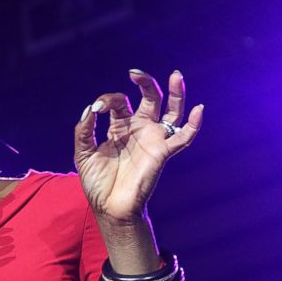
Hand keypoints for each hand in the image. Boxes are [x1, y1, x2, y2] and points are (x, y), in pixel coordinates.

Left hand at [73, 69, 202, 225]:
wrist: (109, 207)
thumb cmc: (97, 182)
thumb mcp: (83, 153)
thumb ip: (83, 131)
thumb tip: (90, 109)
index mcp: (119, 128)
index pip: (119, 103)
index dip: (108, 100)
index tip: (97, 109)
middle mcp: (139, 130)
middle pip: (150, 98)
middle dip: (144, 83)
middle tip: (134, 73)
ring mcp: (153, 139)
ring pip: (171, 111)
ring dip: (176, 93)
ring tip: (176, 75)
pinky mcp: (163, 152)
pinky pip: (183, 137)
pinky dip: (194, 124)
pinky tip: (199, 109)